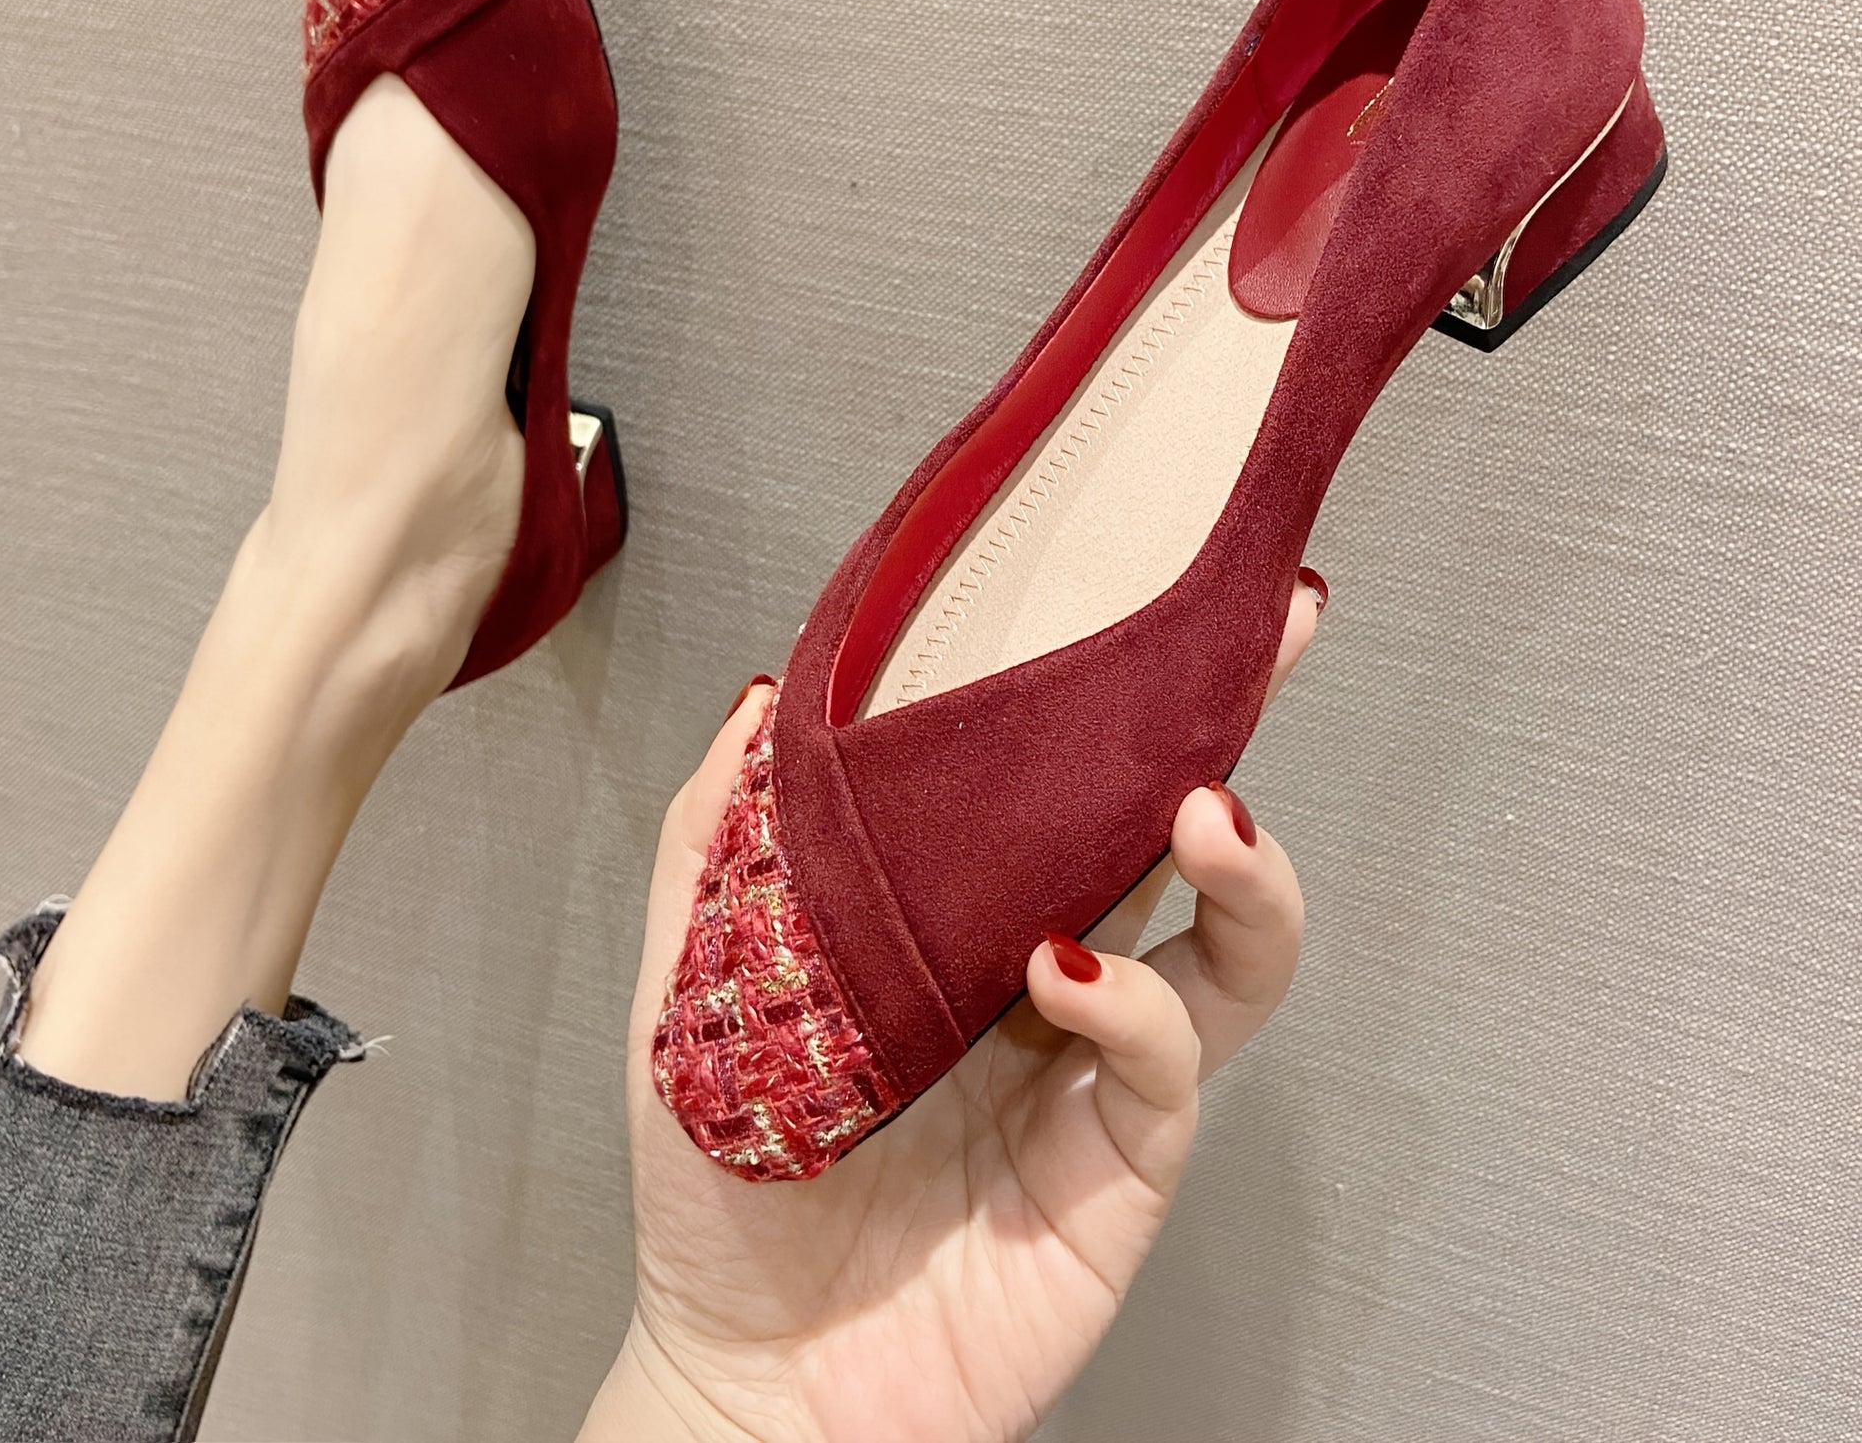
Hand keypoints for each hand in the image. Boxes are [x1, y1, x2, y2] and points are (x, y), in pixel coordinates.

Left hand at [584, 584, 1318, 1442]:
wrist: (751, 1381)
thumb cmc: (722, 1189)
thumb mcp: (687, 987)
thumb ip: (717, 844)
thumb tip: (760, 696)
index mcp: (965, 916)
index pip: (1063, 777)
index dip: (1116, 688)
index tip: (1156, 590)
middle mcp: (1052, 971)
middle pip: (1177, 830)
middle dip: (1237, 724)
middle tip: (1266, 639)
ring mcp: (1097, 1066)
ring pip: (1233, 947)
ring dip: (1243, 870)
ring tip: (1203, 816)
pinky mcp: (1122, 1162)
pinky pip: (1164, 1056)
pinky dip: (1132, 1000)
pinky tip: (1066, 972)